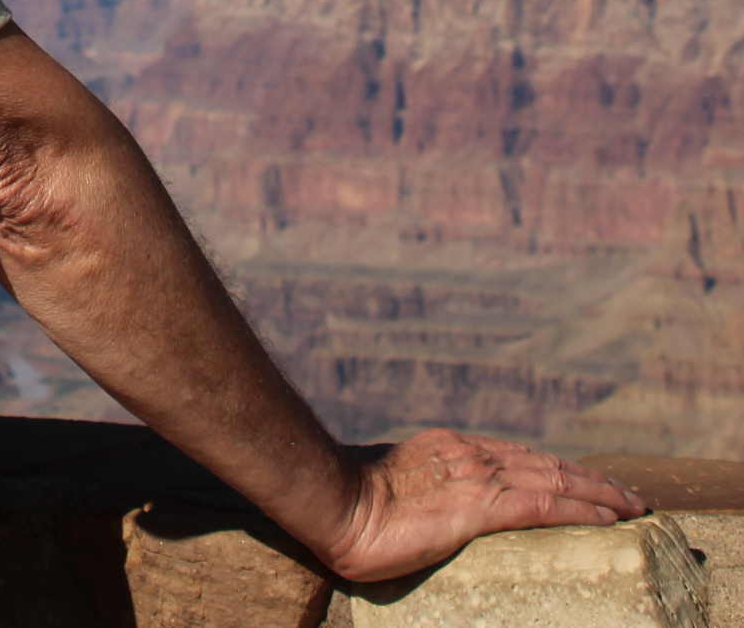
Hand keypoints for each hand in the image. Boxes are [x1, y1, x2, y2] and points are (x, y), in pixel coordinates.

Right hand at [323, 430, 647, 583]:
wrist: (337, 501)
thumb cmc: (353, 505)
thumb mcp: (398, 490)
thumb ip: (423, 490)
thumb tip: (428, 508)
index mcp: (452, 450)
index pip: (520, 457)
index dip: (558, 470)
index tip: (587, 483)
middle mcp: (472, 456)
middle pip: (546, 464)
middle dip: (591, 480)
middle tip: (630, 496)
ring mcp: (477, 477)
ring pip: (554, 480)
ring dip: (598, 493)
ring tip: (632, 506)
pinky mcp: (480, 506)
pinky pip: (544, 506)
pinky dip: (580, 509)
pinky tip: (607, 518)